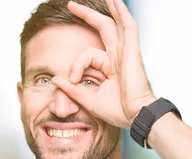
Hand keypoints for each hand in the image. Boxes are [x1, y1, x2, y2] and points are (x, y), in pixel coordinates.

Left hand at [51, 0, 155, 128]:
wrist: (136, 116)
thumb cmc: (119, 111)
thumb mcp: (89, 99)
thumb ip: (72, 89)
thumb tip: (56, 79)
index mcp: (111, 68)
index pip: (88, 55)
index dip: (76, 64)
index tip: (72, 79)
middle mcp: (119, 57)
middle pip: (103, 28)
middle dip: (87, 15)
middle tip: (71, 5)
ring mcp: (126, 52)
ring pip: (116, 22)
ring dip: (110, 7)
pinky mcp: (132, 51)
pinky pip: (128, 26)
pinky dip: (122, 12)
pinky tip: (116, 1)